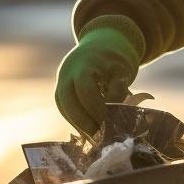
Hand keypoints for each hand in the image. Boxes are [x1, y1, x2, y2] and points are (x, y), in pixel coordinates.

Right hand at [56, 16, 146, 135]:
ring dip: (77, 123)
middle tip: (98, 136)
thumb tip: (114, 115)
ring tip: (93, 138)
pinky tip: (87, 131)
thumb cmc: (114, 60)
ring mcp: (61, 80)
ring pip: (63, 106)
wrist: (99, 45)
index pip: (85, 89)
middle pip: (67, 101)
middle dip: (81, 121)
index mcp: (84, 63)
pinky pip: (64, 107)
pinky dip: (74, 120)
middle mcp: (67, 72)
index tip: (107, 122)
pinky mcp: (61, 89)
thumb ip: (118, 91)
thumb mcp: (122, 72)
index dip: (95, 107)